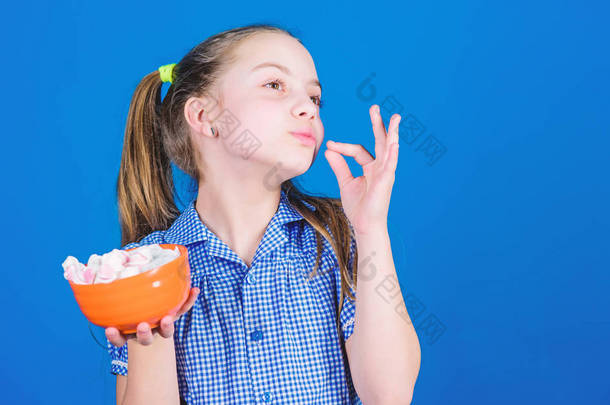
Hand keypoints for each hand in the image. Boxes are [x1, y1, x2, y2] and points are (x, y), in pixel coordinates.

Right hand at [105, 287, 199, 345]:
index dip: (115, 336)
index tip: (110, 329)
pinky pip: (183, 308)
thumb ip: (113, 293)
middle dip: (144, 335)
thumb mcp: (123, 301)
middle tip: (143, 326)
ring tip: (168, 318)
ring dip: (168, 326)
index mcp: (129, 330)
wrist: (153, 308)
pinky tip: (195, 290)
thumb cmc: (133, 303)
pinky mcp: (175, 314)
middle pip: (145, 339)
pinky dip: (189, 300)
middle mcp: (146, 331)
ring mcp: (162, 324)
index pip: (119, 338)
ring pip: (166, 331)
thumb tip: (93, 273)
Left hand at [324, 104, 399, 234]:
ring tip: (395, 118)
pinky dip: (392, 152)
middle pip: (380, 141)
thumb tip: (329, 149)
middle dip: (378, 124)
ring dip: (392, 132)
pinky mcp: (387, 181)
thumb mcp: (345, 182)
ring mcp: (385, 173)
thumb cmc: (358, 207)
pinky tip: (394, 141)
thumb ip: (339, 165)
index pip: (358, 150)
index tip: (330, 146)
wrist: (365, 225)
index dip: (343, 147)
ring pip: (389, 148)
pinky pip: (390, 164)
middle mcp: (380, 167)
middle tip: (375, 108)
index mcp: (371, 167)